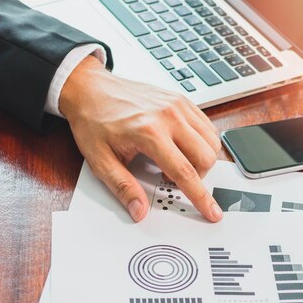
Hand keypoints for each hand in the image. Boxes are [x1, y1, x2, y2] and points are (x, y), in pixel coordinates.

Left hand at [59, 56, 222, 222]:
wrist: (89, 89)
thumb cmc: (93, 121)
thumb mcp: (101, 161)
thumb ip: (123, 188)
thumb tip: (139, 210)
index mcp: (149, 133)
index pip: (185, 173)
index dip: (201, 197)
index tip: (212, 212)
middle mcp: (169, 116)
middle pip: (206, 157)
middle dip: (198, 177)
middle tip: (173, 178)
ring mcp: (177, 105)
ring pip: (212, 141)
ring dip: (202, 159)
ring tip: (177, 161)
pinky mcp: (181, 99)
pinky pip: (207, 125)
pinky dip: (202, 142)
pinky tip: (182, 146)